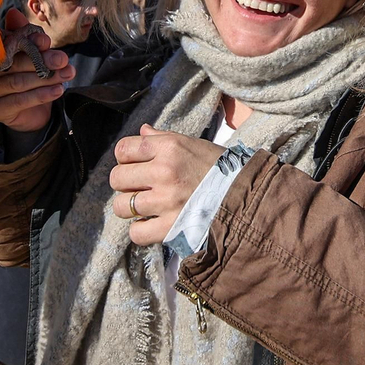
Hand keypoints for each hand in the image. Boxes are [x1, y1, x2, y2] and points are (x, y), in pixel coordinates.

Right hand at [0, 9, 74, 132]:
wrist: (32, 114)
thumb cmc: (32, 78)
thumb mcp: (33, 56)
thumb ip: (28, 39)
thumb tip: (14, 13)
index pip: (7, 44)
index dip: (27, 42)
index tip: (46, 41)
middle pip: (13, 63)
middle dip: (41, 60)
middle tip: (63, 59)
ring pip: (17, 82)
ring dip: (45, 78)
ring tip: (66, 74)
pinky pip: (19, 101)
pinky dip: (41, 95)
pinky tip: (58, 90)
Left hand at [109, 124, 224, 246]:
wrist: (247, 196)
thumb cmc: (220, 168)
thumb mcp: (193, 144)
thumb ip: (163, 138)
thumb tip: (141, 131)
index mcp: (169, 147)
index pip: (122, 149)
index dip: (125, 159)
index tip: (136, 166)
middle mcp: (164, 172)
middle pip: (117, 178)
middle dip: (126, 183)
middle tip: (140, 188)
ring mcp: (166, 201)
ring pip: (122, 206)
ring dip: (130, 208)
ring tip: (145, 207)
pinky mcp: (170, 227)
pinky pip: (136, 232)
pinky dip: (140, 230)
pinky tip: (151, 224)